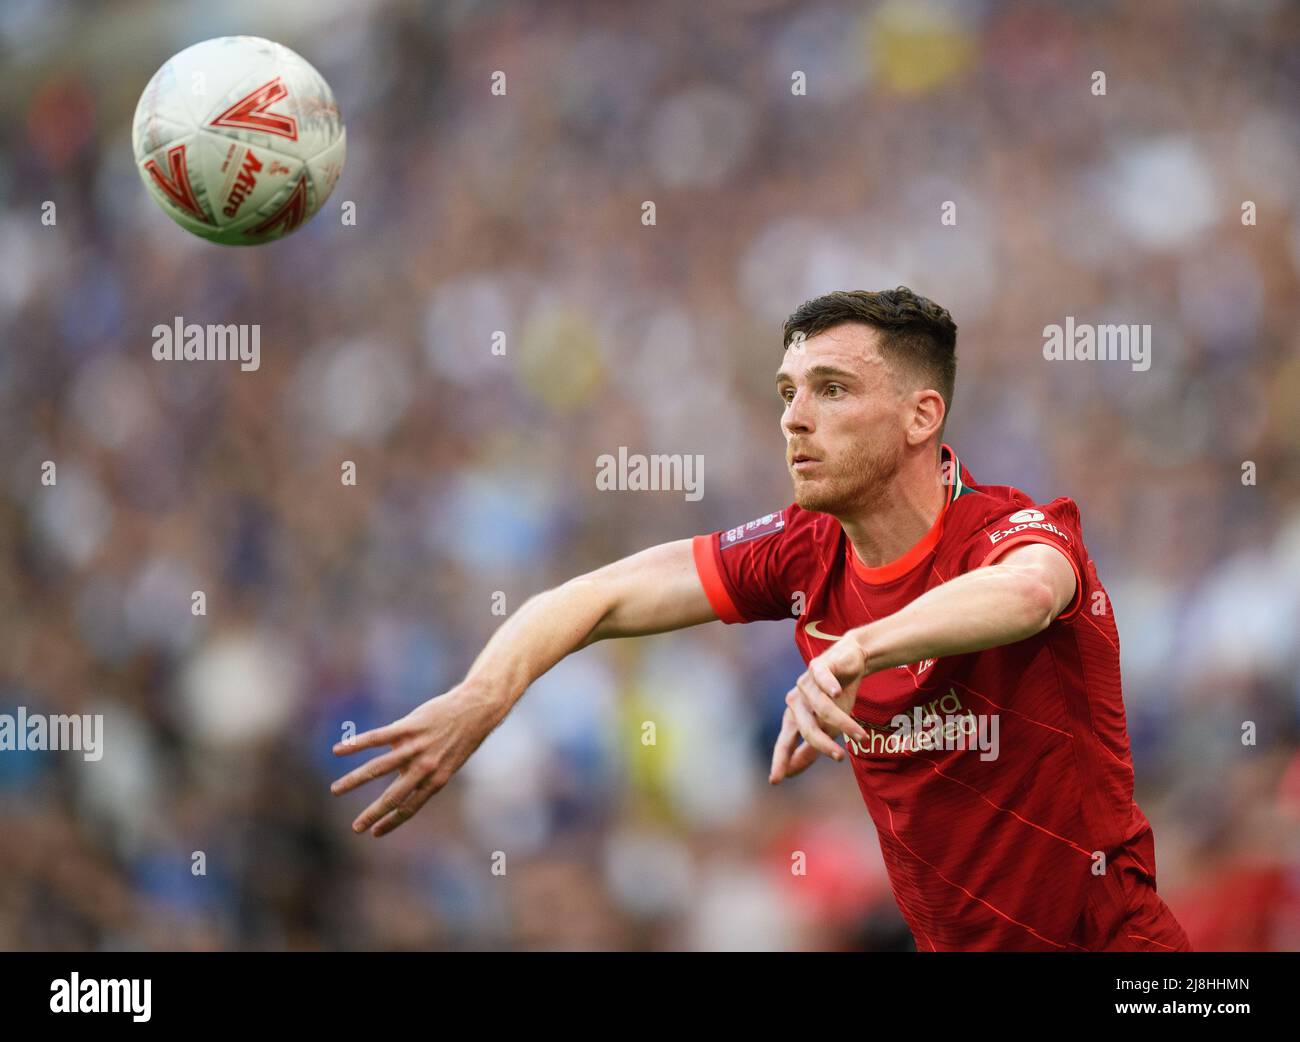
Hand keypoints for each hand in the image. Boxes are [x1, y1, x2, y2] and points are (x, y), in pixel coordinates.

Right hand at [330, 682, 501, 835]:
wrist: (476, 709)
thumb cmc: (460, 737)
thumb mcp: (446, 762)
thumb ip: (421, 771)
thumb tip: (394, 772)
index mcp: (436, 780)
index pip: (410, 808)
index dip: (391, 822)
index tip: (375, 833)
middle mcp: (425, 767)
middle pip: (393, 796)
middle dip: (372, 814)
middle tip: (355, 828)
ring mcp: (416, 746)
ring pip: (378, 768)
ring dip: (354, 780)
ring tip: (335, 790)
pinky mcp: (409, 727)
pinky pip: (378, 738)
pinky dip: (356, 744)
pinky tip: (338, 750)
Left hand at [770, 633, 870, 783]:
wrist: (849, 663)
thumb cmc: (836, 698)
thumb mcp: (826, 725)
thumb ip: (811, 747)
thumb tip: (794, 771)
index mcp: (794, 718)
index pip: (785, 743)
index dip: (781, 760)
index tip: (775, 781)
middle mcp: (795, 701)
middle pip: (807, 729)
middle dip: (822, 745)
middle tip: (839, 758)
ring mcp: (805, 683)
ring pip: (822, 708)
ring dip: (842, 723)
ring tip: (860, 736)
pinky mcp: (818, 666)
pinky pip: (822, 678)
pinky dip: (830, 686)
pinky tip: (836, 692)